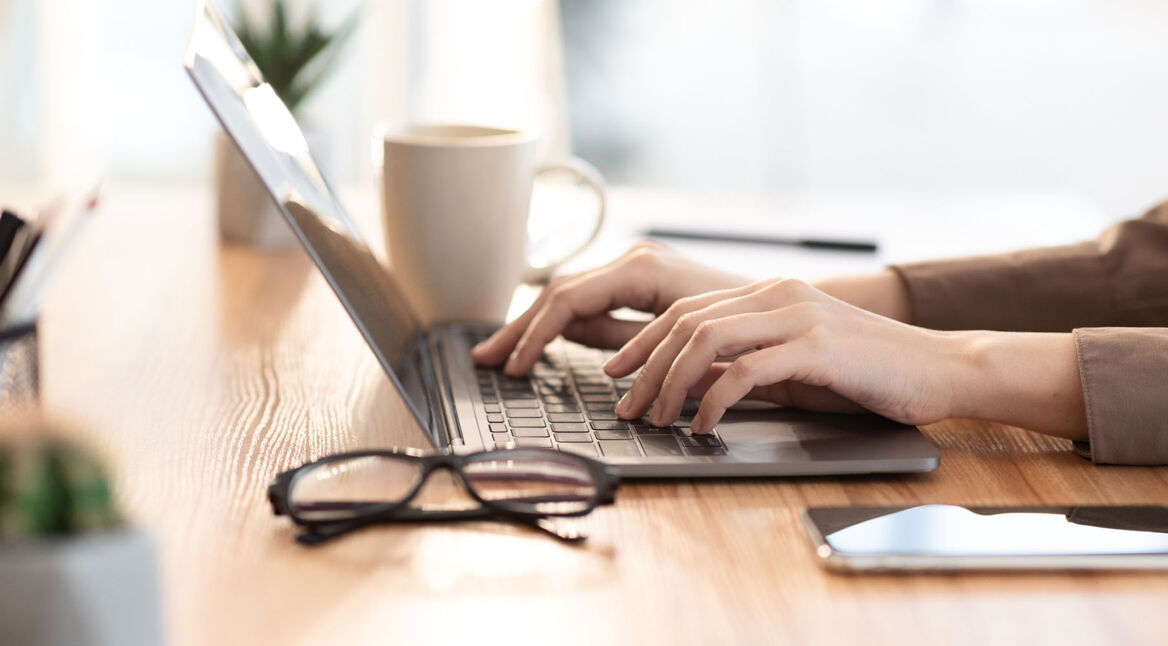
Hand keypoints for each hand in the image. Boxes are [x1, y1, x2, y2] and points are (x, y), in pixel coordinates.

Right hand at [471, 241, 749, 375]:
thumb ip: (624, 338)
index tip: (515, 367)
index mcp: (641, 269)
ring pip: (570, 295)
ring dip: (535, 325)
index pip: (567, 299)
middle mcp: (635, 260)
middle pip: (559, 293)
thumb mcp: (682, 339)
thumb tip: (575, 341)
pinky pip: (590, 300)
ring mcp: (637, 268)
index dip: (534, 334)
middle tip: (486, 358)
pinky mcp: (642, 283)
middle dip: (521, 328)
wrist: (786, 310)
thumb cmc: (745, 326)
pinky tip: (543, 343)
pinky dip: (563, 323)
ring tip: (504, 354)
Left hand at [604, 278, 965, 433]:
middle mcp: (777, 295)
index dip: (642, 341)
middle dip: (645, 367)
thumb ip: (744, 366)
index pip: (687, 311)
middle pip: (686, 323)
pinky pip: (745, 372)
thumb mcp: (795, 366)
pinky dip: (713, 401)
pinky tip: (703, 425)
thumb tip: (689, 385)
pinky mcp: (816, 347)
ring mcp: (797, 316)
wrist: (941, 368)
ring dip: (670, 384)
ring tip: (656, 420)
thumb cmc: (869, 372)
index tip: (615, 372)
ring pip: (706, 342)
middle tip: (625, 406)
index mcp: (769, 293)